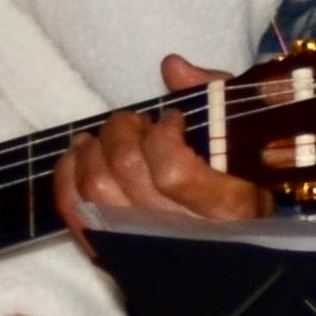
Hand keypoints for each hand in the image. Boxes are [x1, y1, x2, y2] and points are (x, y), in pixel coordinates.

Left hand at [54, 56, 274, 243]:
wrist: (233, 246)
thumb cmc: (249, 181)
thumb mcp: (247, 136)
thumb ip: (216, 96)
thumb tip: (171, 66)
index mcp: (227, 209)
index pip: (174, 172)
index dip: (163, 135)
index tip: (173, 118)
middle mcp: (179, 233)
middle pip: (127, 172)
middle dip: (122, 131)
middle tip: (135, 121)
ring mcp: (141, 243)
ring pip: (95, 188)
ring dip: (91, 149)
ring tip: (102, 134)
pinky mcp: (111, 248)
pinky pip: (73, 211)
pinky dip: (67, 176)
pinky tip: (78, 155)